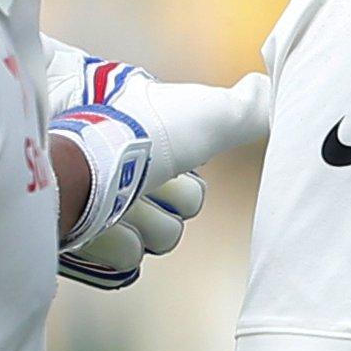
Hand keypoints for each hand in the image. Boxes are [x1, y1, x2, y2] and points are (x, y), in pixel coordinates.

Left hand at [45, 47, 269, 286]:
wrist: (84, 161)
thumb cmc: (146, 134)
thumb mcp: (207, 113)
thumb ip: (246, 110)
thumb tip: (266, 90)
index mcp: (155, 153)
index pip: (193, 192)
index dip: (187, 187)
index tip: (175, 168)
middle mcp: (130, 180)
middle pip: (176, 220)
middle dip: (166, 207)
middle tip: (148, 186)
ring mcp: (105, 211)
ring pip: (154, 240)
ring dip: (142, 225)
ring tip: (122, 205)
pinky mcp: (84, 239)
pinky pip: (124, 260)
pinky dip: (116, 245)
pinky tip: (104, 225)